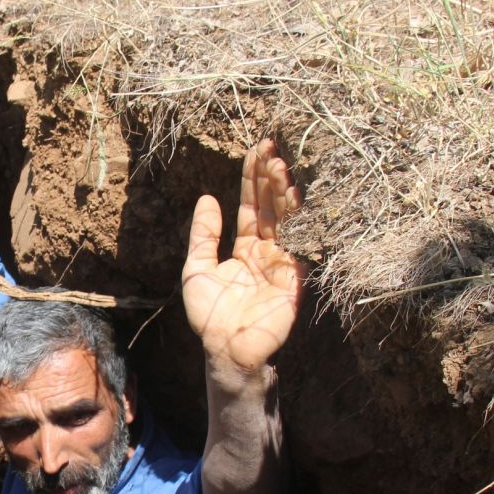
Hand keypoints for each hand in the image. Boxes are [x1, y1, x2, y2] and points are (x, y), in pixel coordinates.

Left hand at [182, 139, 303, 372]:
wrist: (224, 348)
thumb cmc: (209, 314)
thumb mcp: (196, 268)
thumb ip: (204, 235)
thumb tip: (207, 199)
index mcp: (245, 248)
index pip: (251, 206)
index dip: (253, 179)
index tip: (256, 149)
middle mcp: (267, 251)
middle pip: (271, 206)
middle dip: (271, 177)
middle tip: (271, 145)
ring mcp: (282, 262)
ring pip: (285, 219)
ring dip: (283, 191)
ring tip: (279, 163)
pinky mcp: (293, 277)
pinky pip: (296, 243)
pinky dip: (295, 220)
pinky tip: (292, 196)